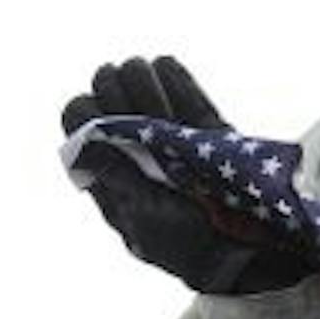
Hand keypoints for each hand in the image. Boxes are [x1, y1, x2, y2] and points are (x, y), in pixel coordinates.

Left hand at [60, 56, 311, 295]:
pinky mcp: (205, 132)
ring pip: (142, 86)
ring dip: (145, 80)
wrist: (240, 253)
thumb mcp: (144, 216)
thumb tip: (81, 142)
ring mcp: (169, 138)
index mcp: (109, 175)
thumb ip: (116, 177)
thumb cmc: (184, 244)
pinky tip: (165, 65)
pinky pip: (184, 94)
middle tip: (135, 100)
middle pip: (108, 95)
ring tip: (156, 90)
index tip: (104, 115)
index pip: (79, 124)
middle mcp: (134, 151)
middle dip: (117, 88)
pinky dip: (174, 77)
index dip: (85, 111)